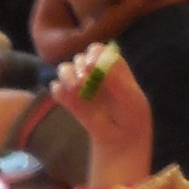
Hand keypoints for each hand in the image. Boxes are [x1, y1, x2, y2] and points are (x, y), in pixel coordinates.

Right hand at [58, 48, 152, 186]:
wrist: (121, 138)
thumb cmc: (131, 114)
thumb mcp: (131, 97)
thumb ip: (116, 80)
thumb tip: (94, 65)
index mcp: (110, 65)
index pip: (98, 51)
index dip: (94, 53)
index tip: (92, 64)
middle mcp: (93, 71)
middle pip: (80, 58)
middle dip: (79, 65)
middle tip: (84, 79)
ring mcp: (79, 84)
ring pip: (65, 69)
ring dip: (66, 75)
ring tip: (74, 87)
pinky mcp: (68, 98)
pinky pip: (56, 89)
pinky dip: (57, 90)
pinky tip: (63, 95)